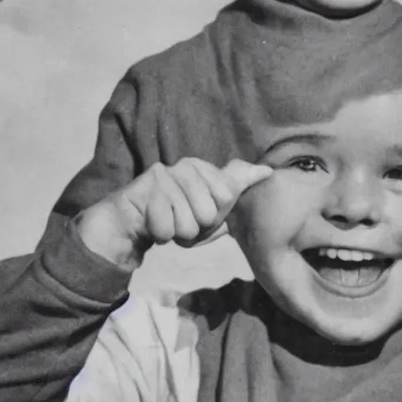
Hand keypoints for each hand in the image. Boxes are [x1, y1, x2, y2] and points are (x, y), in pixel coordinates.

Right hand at [77, 158, 272, 268]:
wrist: (133, 220)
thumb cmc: (176, 213)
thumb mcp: (211, 202)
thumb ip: (238, 185)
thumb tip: (268, 171)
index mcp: (201, 167)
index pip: (226, 197)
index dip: (214, 216)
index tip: (199, 211)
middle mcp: (184, 166)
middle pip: (209, 214)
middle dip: (196, 227)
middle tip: (181, 219)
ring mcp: (164, 176)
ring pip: (188, 225)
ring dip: (178, 233)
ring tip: (168, 221)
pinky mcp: (146, 191)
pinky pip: (167, 229)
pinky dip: (162, 235)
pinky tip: (153, 224)